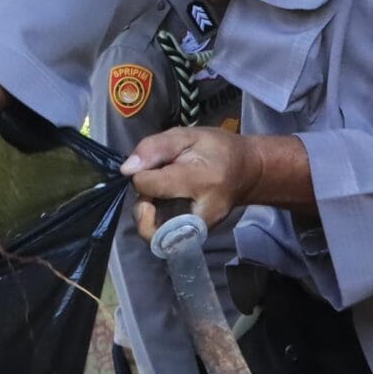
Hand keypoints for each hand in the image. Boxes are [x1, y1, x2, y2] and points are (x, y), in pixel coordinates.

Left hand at [126, 126, 254, 235]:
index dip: (141, 175)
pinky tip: (164, 204)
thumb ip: (155, 147)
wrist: (246, 172)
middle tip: (152, 187)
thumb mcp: (187, 135)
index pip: (152, 186)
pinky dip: (157, 222)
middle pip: (154, 228)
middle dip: (143, 206)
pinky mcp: (197, 237)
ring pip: (157, 237)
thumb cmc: (216, 149)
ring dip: (147, 217)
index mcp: (201, 180)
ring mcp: (201, 230)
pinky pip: (166, 238)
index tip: (150, 165)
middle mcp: (203, 213)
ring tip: (158, 195)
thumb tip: (126, 169)